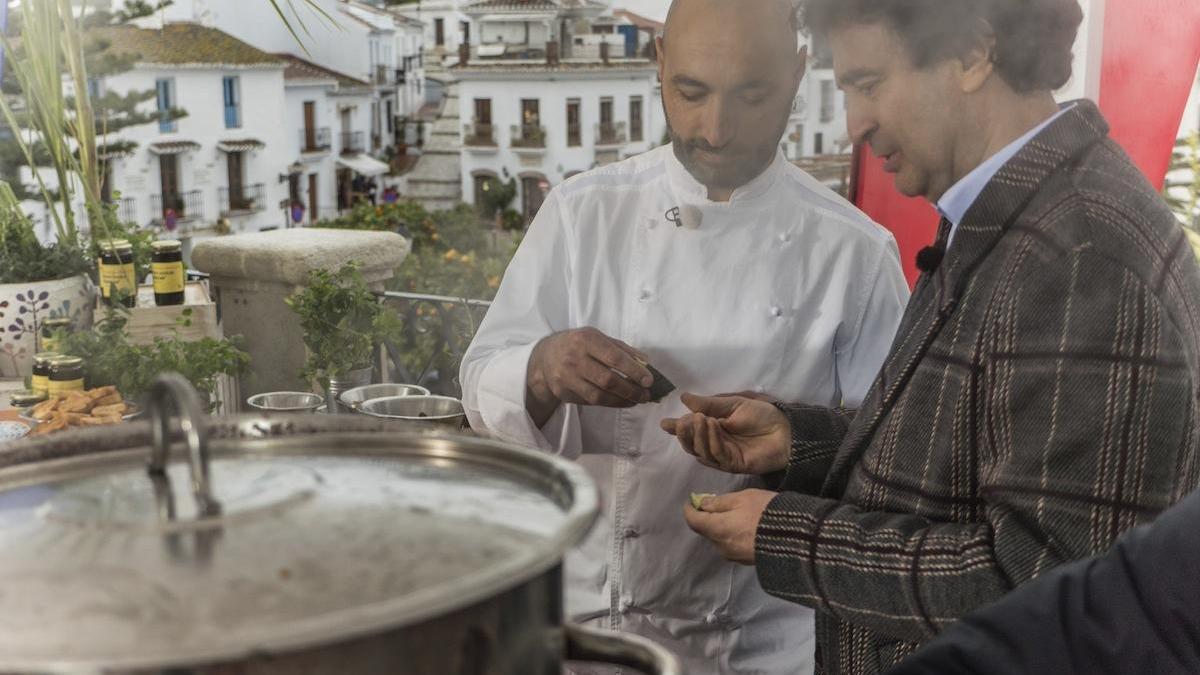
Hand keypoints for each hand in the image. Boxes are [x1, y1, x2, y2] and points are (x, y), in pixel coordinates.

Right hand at [526, 327, 652, 425]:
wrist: (545, 357)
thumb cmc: (578, 344)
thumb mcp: (597, 337)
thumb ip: (622, 349)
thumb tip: (646, 363)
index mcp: (585, 339)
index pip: (614, 358)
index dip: (634, 371)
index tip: (649, 381)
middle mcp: (574, 358)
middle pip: (607, 380)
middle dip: (631, 390)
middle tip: (646, 395)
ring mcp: (566, 377)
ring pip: (599, 395)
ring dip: (622, 400)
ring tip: (636, 400)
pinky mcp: (563, 393)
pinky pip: (591, 402)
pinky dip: (610, 403)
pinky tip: (621, 401)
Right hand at [660, 393, 790, 474]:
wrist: (785, 430)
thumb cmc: (762, 416)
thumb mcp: (733, 405)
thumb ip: (709, 404)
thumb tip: (684, 398)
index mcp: (714, 429)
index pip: (691, 430)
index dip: (678, 427)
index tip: (665, 423)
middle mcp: (715, 444)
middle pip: (691, 445)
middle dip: (685, 433)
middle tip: (686, 421)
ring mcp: (723, 456)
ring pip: (701, 451)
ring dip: (698, 435)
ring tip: (702, 419)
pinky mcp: (733, 464)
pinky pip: (717, 455)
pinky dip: (712, 441)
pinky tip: (714, 427)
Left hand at [683, 489, 776, 564]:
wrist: (795, 540)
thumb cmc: (765, 512)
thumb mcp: (742, 498)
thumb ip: (719, 502)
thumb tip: (702, 504)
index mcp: (716, 529)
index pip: (693, 521)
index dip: (690, 510)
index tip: (692, 501)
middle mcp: (720, 546)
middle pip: (706, 531)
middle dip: (707, 518)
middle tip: (715, 504)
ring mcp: (733, 556)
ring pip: (719, 539)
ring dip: (720, 528)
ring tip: (733, 515)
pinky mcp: (746, 561)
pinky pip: (731, 546)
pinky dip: (732, 536)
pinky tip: (744, 528)